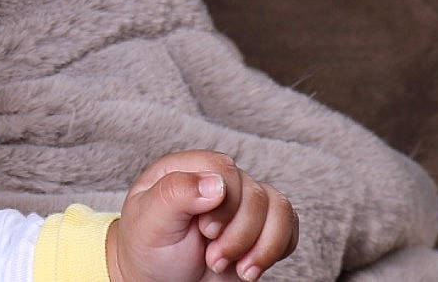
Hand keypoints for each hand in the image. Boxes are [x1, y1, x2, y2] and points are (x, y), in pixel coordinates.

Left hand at [109, 151, 296, 281]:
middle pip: (255, 194)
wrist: (159, 281)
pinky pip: (289, 226)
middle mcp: (217, 182)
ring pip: (278, 208)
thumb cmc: (148, 248)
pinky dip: (275, 249)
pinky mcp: (259, 228)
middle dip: (239, 235)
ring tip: (233, 265)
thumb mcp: (149, 221)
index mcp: (185, 169)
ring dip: (260, 246)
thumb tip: (216, 182)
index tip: (206, 232)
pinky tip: (250, 266)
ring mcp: (240, 205)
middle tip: (213, 258)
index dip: (224, 203)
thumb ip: (176, 193)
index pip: (224, 168)